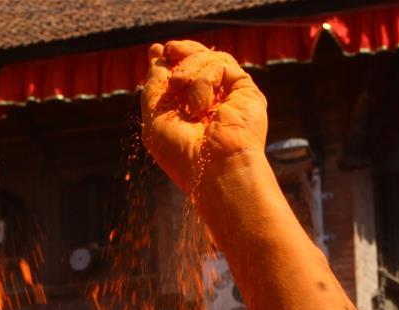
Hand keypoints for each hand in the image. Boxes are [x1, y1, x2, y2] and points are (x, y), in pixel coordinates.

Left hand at [141, 40, 266, 192]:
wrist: (214, 170)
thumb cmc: (182, 155)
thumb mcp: (154, 120)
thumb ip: (153, 88)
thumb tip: (156, 56)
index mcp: (188, 113)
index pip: (181, 77)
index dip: (169, 61)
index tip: (157, 52)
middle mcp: (210, 104)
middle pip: (198, 61)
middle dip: (180, 53)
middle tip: (168, 51)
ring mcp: (228, 96)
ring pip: (208, 59)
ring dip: (188, 70)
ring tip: (180, 89)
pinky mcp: (244, 90)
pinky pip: (220, 65)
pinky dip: (204, 80)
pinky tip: (201, 106)